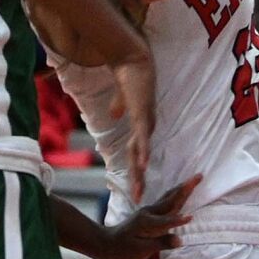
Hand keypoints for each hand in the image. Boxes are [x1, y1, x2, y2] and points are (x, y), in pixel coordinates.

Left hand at [88, 175, 199, 258]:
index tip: (191, 217)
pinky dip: (175, 194)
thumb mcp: (141, 251)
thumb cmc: (124, 250)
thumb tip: (180, 240)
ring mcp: (149, 211)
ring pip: (169, 197)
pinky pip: (165, 200)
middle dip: (186, 188)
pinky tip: (179, 191)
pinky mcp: (149, 212)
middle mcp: (150, 213)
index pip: (166, 221)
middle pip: (171, 200)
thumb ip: (161, 243)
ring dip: (182, 188)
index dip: (178, 221)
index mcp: (147, 223)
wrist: (108, 243)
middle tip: (199, 176)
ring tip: (193, 180)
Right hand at [110, 54, 154, 202]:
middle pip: (139, 158)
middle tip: (138, 199)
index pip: (135, 152)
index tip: (134, 187)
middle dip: (138, 179)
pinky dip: (142, 150)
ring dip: (139, 171)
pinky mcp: (142, 113)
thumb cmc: (130, 76)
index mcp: (140, 125)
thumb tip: (114, 114)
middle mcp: (145, 126)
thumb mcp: (122, 98)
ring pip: (141, 151)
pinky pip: (141, 136)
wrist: (134, 59)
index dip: (134, 169)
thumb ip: (119, 106)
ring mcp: (145, 121)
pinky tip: (142, 165)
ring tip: (139, 190)